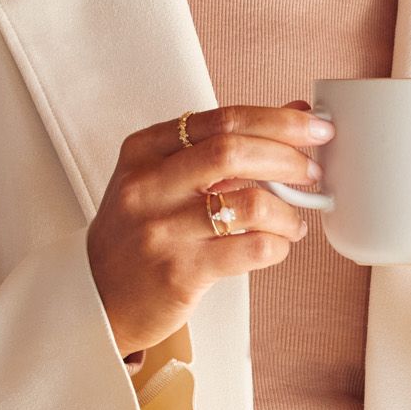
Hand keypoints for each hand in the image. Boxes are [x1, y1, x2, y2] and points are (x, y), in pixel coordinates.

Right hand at [87, 103, 330, 358]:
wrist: (96, 297)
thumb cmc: (140, 231)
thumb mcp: (164, 177)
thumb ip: (223, 144)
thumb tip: (295, 112)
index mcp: (144, 150)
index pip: (222, 119)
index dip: (278, 121)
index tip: (314, 128)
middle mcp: (148, 185)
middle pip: (233, 152)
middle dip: (288, 157)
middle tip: (311, 171)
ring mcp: (161, 230)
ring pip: (249, 204)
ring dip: (287, 211)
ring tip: (294, 220)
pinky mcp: (179, 272)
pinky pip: (250, 249)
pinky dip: (277, 245)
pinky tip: (276, 245)